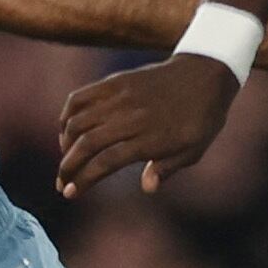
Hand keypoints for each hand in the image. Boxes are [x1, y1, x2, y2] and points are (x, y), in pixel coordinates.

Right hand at [56, 52, 237, 197]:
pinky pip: (79, 97)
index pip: (106, 161)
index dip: (84, 179)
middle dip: (68, 167)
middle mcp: (132, 117)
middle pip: (87, 144)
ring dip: (65, 144)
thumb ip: (167, 168)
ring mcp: (121, 96)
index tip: (70, 193)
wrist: (205, 74)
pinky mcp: (115, 81)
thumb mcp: (193, 150)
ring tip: (67, 159)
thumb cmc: (201, 119)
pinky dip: (66, 115)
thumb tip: (147, 187)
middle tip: (62, 183)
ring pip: (78, 122)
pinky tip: (67, 130)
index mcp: (150, 138)